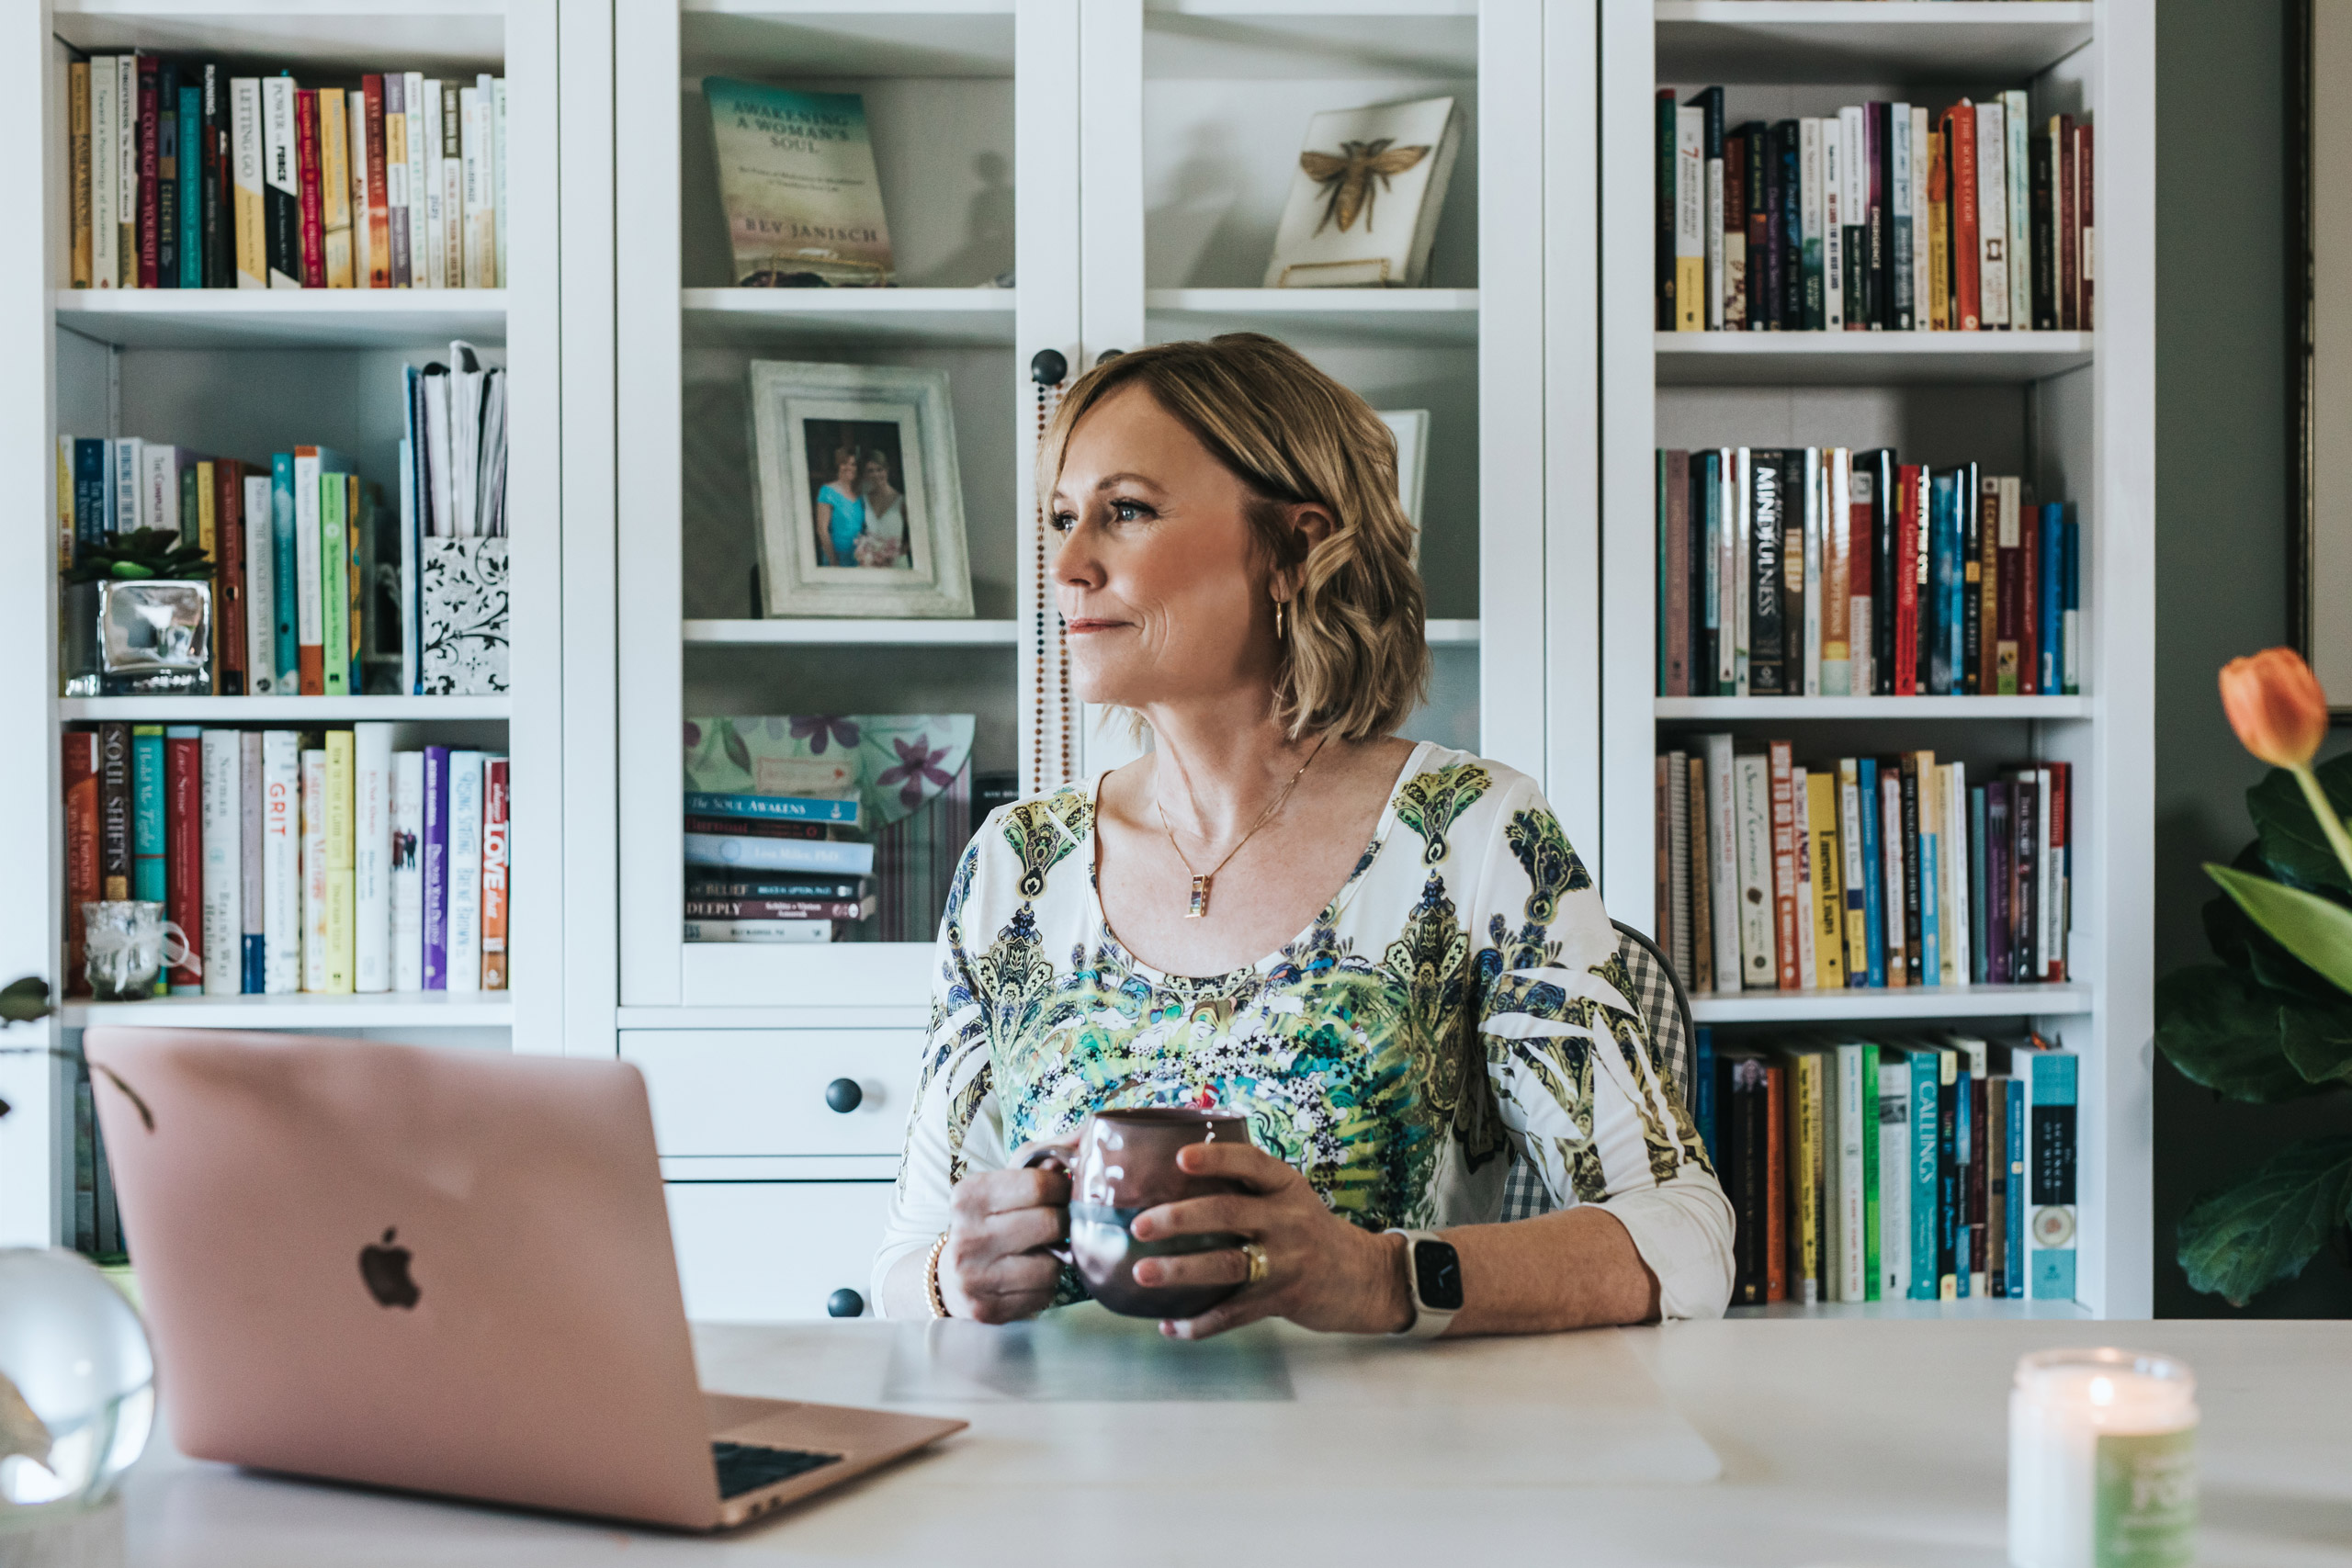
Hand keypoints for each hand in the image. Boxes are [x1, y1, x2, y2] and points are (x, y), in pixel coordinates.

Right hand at [937, 1134, 1077, 1323]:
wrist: (948, 1277)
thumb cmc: (987, 1221)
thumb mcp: (1004, 1183)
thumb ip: (1043, 1157)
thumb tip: (1085, 1134)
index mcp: (969, 1195)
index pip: (1039, 1184)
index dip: (1063, 1188)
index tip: (1064, 1193)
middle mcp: (966, 1236)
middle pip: (1050, 1224)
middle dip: (1063, 1223)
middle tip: (1059, 1223)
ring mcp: (975, 1277)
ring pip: (1051, 1266)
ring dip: (1056, 1260)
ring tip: (1042, 1252)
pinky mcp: (987, 1310)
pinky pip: (1043, 1295)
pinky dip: (1045, 1286)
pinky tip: (1030, 1277)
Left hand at [1127, 1141, 1411, 1340]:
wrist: (1365, 1277)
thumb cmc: (1311, 1231)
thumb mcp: (1290, 1198)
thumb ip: (1247, 1189)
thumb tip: (1172, 1180)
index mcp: (1286, 1187)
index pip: (1250, 1163)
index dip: (1215, 1159)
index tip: (1180, 1158)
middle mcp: (1287, 1220)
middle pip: (1227, 1213)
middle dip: (1179, 1218)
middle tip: (1140, 1225)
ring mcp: (1286, 1262)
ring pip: (1226, 1265)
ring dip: (1180, 1270)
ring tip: (1143, 1273)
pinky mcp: (1282, 1299)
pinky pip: (1233, 1313)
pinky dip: (1199, 1322)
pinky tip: (1170, 1325)